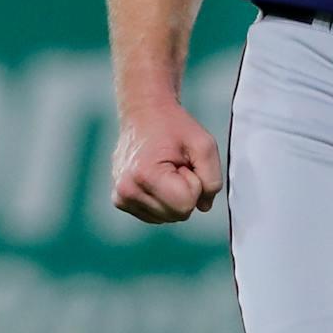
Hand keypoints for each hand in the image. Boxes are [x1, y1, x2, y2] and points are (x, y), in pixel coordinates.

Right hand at [112, 102, 223, 223]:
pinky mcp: (120, 201)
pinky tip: (158, 178)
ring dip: (174, 195)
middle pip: (177, 215)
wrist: (145, 114)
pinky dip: (164, 200)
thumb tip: (204, 207)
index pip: (186, 205)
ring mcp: (121, 198)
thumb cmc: (175, 128)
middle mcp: (127, 191)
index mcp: (145, 176)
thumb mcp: (205, 145)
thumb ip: (212, 179)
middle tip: (177, 165)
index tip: (184, 164)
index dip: (195, 185)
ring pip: (167, 217)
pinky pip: (156, 215)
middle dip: (185, 191)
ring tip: (167, 169)